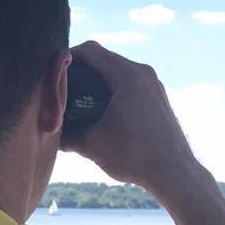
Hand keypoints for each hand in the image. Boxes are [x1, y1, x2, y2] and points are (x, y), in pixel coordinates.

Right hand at [60, 41, 202, 196]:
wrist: (173, 173)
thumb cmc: (134, 156)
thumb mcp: (91, 144)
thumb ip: (67, 135)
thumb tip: (51, 133)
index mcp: (127, 75)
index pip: (90, 51)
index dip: (66, 59)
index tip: (52, 76)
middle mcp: (143, 73)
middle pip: (103, 61)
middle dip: (80, 76)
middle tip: (62, 96)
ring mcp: (153, 85)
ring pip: (117, 75)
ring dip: (96, 88)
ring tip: (80, 110)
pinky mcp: (157, 99)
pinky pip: (129, 88)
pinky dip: (111, 96)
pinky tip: (102, 119)